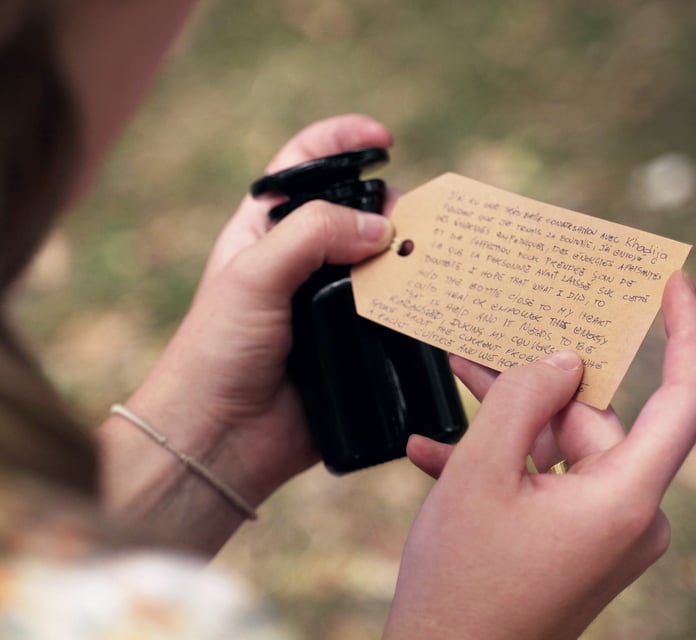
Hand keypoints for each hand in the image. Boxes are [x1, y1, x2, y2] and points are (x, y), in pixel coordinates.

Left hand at [98, 114, 394, 551]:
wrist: (220, 438)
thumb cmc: (217, 350)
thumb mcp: (254, 276)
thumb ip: (313, 236)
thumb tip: (381, 227)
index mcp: (266, 232)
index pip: (304, 167)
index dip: (341, 142)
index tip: (382, 140)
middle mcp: (301, 262)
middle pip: (355, 213)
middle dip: (388, 207)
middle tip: (410, 221)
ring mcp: (329, 304)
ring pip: (380, 264)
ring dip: (407, 257)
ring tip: (432, 256)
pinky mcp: (353, 344)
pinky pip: (392, 315)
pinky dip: (414, 305)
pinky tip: (432, 301)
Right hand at [385, 271, 695, 639]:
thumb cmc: (462, 578)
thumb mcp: (482, 471)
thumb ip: (522, 396)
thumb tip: (562, 359)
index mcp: (625, 497)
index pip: (685, 396)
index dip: (687, 330)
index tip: (671, 282)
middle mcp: (627, 514)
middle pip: (592, 418)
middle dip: (535, 382)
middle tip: (491, 340)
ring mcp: (600, 531)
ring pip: (560, 445)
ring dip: (506, 421)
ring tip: (455, 382)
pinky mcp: (573, 541)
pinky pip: (543, 481)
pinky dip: (498, 464)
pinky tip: (433, 453)